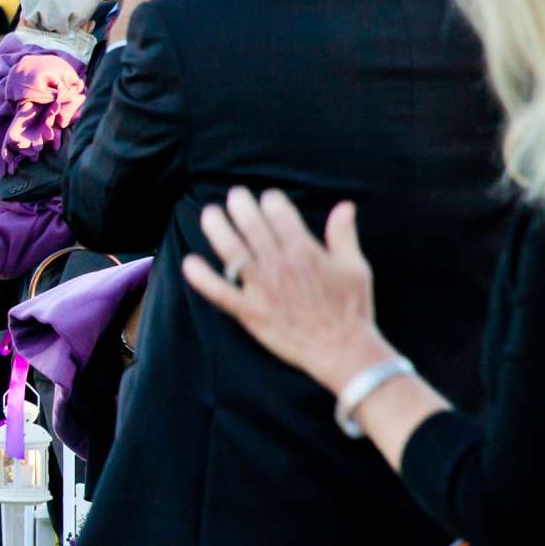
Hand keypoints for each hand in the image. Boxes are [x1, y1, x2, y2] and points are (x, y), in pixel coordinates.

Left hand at [181, 187, 390, 392]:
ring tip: (210, 214)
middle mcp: (280, 266)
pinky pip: (220, 293)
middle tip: (234, 196)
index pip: (280, 215)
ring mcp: (262, 289)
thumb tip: (345, 205)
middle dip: (240, 206)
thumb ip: (344, 235)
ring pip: (232, 252)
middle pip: (252, 227)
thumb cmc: (351, 309)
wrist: (342, 349)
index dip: (271, 201)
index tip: (266, 197)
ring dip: (217, 229)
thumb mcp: (355, 268)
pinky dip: (202, 278)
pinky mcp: (250, 312)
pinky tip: (189, 263)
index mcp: (305, 252)